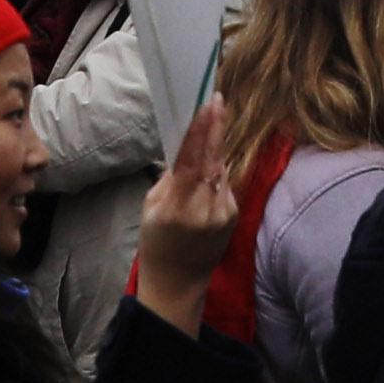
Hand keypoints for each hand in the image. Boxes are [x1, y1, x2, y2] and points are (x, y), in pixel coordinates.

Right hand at [125, 100, 246, 327]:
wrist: (178, 282)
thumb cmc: (155, 243)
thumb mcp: (149, 209)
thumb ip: (169, 179)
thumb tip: (185, 148)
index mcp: (176, 208)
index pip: (190, 161)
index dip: (200, 132)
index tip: (208, 105)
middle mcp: (203, 209)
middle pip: (212, 159)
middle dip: (216, 128)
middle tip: (218, 99)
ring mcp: (223, 214)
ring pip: (220, 169)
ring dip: (216, 148)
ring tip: (213, 124)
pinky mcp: (234, 216)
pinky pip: (225, 184)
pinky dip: (217, 172)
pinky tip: (209, 169)